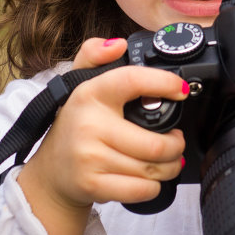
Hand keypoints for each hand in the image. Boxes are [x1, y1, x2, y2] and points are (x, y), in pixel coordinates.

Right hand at [17, 37, 187, 234]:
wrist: (52, 173)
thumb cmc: (76, 124)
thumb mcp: (79, 82)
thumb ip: (94, 54)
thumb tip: (117, 44)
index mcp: (90, 93)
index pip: (131, 80)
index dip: (163, 82)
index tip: (182, 89)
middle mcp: (89, 124)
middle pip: (154, 143)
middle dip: (176, 144)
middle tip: (176, 140)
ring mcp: (90, 157)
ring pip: (151, 168)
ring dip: (169, 166)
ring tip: (167, 159)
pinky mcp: (93, 185)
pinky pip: (141, 189)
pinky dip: (153, 186)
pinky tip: (149, 177)